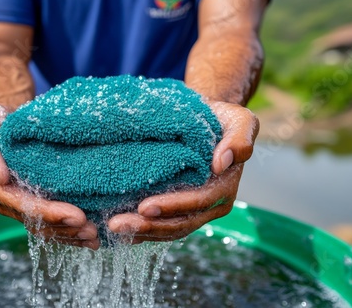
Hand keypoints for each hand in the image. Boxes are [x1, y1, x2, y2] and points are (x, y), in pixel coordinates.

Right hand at [0, 104, 99, 249]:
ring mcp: (21, 204)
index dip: (49, 213)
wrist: (5, 119)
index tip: (77, 215)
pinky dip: (70, 231)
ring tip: (95, 237)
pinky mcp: (35, 202)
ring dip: (70, 234)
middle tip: (92, 230)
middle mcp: (7, 200)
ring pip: (45, 227)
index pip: (22, 205)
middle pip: (36, 221)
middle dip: (65, 228)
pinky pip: (51, 223)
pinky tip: (90, 236)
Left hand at [107, 101, 258, 242]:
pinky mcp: (178, 209)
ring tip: (112, 228)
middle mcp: (210, 205)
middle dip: (149, 226)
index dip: (173, 207)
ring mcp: (193, 210)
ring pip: (168, 229)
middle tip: (116, 224)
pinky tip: (119, 230)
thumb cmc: (222, 119)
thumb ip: (239, 140)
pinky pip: (161, 225)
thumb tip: (221, 164)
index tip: (144, 207)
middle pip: (180, 223)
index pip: (198, 202)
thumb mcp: (239, 121)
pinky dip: (141, 229)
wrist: (208, 120)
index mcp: (224, 187)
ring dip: (141, 231)